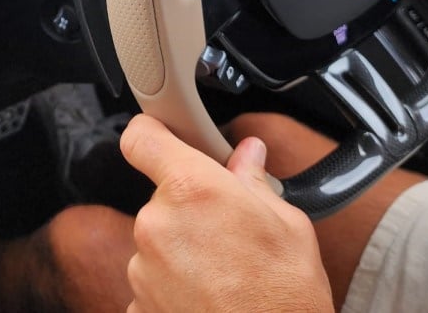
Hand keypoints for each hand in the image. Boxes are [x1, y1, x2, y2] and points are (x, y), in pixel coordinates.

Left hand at [120, 114, 333, 312]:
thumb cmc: (285, 298)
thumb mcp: (289, 226)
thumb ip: (255, 183)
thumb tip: (248, 157)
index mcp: (193, 189)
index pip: (142, 139)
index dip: (150, 132)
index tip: (160, 133)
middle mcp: (158, 224)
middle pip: (161, 197)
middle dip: (188, 207)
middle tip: (226, 229)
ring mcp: (143, 268)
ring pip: (158, 241)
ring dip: (182, 249)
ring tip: (224, 272)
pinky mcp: (138, 305)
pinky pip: (154, 281)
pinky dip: (175, 286)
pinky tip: (209, 296)